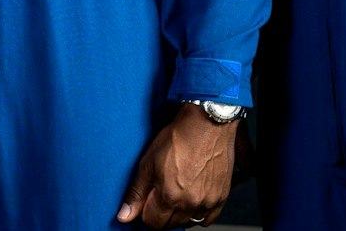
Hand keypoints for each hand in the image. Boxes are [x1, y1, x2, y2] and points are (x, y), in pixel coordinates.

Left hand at [116, 106, 237, 227]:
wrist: (207, 124)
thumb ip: (136, 192)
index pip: (152, 222)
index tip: (147, 200)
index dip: (146, 212)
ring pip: (188, 222)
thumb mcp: (148, 162)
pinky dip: (199, 214)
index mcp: (170, 196)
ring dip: (179, 214)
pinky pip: (208, 219)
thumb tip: (124, 215)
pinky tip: (192, 199)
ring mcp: (208, 201)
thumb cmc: (179, 138)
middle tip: (161, 193)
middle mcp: (190, 203)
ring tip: (177, 193)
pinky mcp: (221, 197)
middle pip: (170, 224)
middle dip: (161, 213)